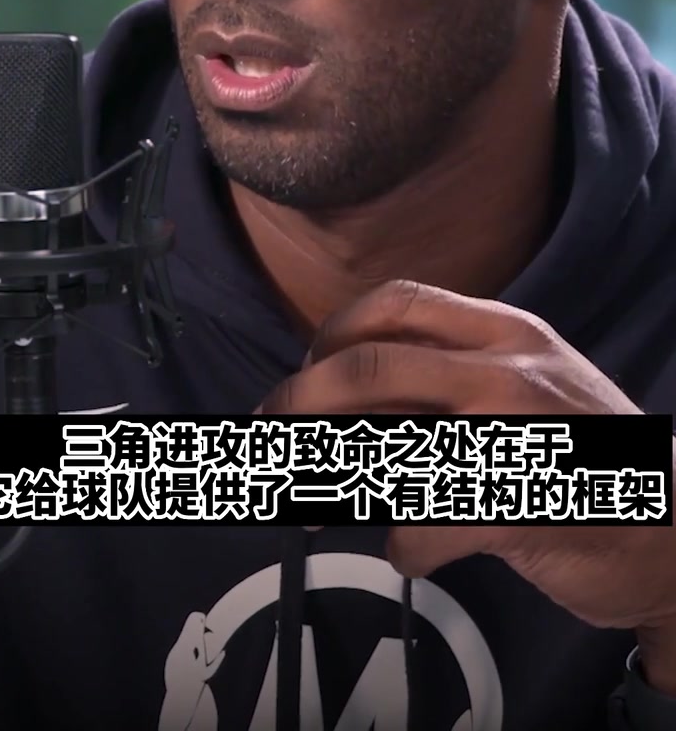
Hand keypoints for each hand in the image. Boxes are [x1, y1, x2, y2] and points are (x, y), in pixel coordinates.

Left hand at [258, 280, 675, 682]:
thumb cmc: (584, 457)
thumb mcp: (526, 388)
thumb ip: (447, 380)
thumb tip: (342, 396)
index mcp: (507, 331)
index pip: (396, 302)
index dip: (332, 334)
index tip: (306, 371)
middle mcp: (509, 367)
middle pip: (368, 365)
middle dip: (299, 400)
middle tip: (269, 433)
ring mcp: (518, 433)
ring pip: (387, 445)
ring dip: (334, 482)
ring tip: (315, 505)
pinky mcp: (523, 504)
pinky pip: (426, 523)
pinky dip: (403, 545)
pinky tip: (411, 551)